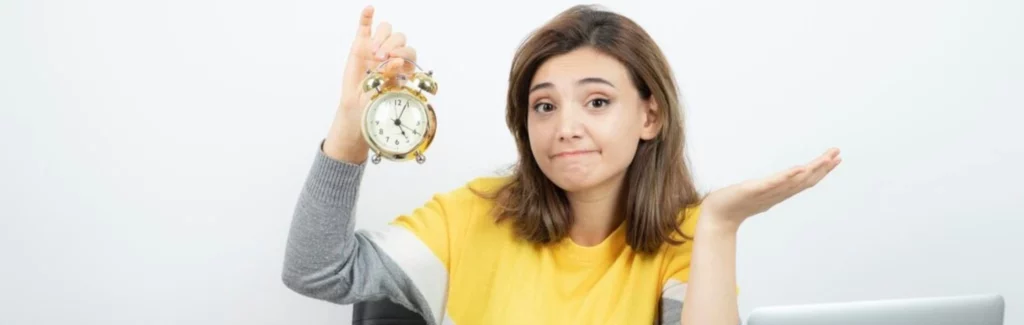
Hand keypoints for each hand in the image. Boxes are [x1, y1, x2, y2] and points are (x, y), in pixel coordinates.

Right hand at [324, 5, 417, 162]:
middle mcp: (392, 53)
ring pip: (386, 29)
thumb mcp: (386, 91)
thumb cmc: (376, 101)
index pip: (409, 51)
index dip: (404, 53)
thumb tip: (398, 61)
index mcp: (404, 64)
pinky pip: (365, 26)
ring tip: (374, 52)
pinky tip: (369, 10)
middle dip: (392, 46)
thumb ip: (392, 76)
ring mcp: (377, 46)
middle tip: (381, 58)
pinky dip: (367, 16)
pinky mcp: (361, 44)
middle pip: (399, 37)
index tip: (394, 60)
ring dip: (382, 38)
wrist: (357, 107)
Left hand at [699, 148, 842, 231]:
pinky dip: (787, 176)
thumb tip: (778, 181)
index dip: (822, 170)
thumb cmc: (734, 204)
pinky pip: (773, 183)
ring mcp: (767, 192)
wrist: (717, 216)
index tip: (835, 158)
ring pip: (794, 181)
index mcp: (779, 192)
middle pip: (805, 180)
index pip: (805, 180)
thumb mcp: (757, 192)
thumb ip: (769, 187)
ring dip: (812, 169)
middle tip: (838, 153)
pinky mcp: (753, 190)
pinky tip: (799, 169)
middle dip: (823, 167)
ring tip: (826, 158)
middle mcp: (777, 193)